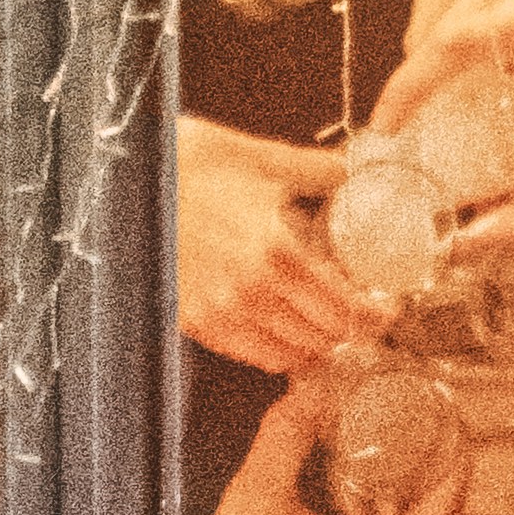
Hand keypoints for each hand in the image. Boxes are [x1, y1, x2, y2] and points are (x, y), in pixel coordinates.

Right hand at [173, 116, 363, 373]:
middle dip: (352, 329)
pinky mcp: (194, 322)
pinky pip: (251, 354)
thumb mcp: (263, 159)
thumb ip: (318, 171)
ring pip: (290, 354)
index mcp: (278, 253)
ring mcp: (220, 313)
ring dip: (316, 343)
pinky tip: (286, 331)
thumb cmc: (191, 164)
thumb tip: (354, 169)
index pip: (345, 308)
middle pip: (324, 337)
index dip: (375, 315)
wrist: (126, 180)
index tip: (387, 308)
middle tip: (363, 313)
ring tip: (327, 324)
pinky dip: (278, 350)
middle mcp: (252, 293)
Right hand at [179, 364, 470, 514]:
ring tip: (392, 463)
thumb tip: (312, 388)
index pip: (441, 513)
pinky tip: (360, 510)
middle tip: (423, 434)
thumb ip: (288, 438)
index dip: (453, 463)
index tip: (451, 424)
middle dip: (430, 481)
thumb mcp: (253, 503)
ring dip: (407, 511)